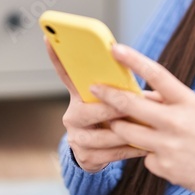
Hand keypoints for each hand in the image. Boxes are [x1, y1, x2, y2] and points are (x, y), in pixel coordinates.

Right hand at [43, 35, 163, 173]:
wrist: (99, 155)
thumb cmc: (112, 119)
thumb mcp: (112, 101)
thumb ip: (120, 87)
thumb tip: (138, 66)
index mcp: (79, 96)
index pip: (66, 74)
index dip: (56, 56)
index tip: (50, 37)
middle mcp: (73, 116)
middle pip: (88, 111)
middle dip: (111, 108)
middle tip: (130, 105)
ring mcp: (77, 138)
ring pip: (103, 135)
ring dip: (125, 132)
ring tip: (144, 128)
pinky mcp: (86, 158)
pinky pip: (111, 154)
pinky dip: (131, 149)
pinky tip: (145, 145)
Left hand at [89, 43, 194, 194]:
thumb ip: (169, 102)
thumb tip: (140, 95)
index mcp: (188, 101)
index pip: (158, 74)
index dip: (134, 60)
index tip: (115, 48)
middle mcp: (176, 122)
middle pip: (131, 105)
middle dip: (108, 95)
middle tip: (93, 88)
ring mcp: (168, 146)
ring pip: (127, 132)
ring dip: (119, 127)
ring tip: (118, 123)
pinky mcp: (164, 167)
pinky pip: (144, 157)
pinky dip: (150, 155)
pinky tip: (169, 157)